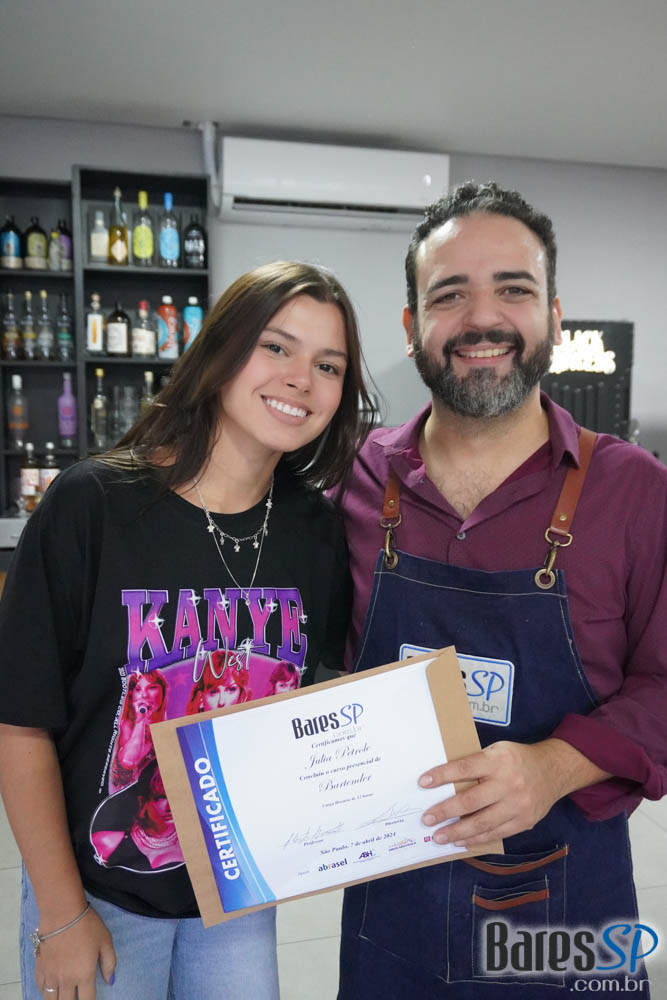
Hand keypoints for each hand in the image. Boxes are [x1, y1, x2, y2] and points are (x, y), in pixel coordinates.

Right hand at [34, 906, 115, 999]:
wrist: (62, 913)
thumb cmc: (87, 925)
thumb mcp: (105, 940)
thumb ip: (109, 962)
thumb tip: (110, 980)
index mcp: (85, 975)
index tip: (90, 998)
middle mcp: (67, 980)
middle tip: (77, 995)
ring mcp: (51, 976)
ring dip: (59, 999)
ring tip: (64, 994)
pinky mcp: (39, 969)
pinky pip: (41, 989)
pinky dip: (47, 992)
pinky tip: (52, 987)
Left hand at [418, 739, 576, 847]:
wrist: (553, 770)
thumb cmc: (517, 759)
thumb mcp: (497, 751)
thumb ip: (476, 764)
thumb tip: (445, 782)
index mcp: (498, 761)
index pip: (464, 769)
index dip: (442, 776)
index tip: (423, 783)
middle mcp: (508, 783)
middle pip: (470, 800)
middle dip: (445, 811)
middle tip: (427, 819)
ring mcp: (517, 805)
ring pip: (482, 823)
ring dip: (457, 831)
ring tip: (438, 837)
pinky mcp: (524, 822)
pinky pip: (495, 834)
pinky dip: (476, 839)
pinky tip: (460, 840)